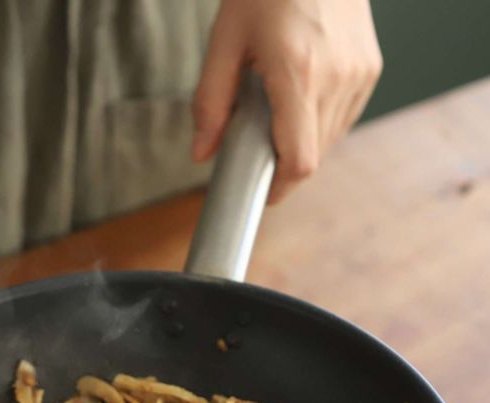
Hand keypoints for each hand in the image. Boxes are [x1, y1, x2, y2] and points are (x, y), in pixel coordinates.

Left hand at [192, 0, 382, 203]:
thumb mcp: (225, 39)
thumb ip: (211, 101)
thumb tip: (203, 152)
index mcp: (299, 72)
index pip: (300, 159)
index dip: (280, 187)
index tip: (261, 193)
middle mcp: (338, 76)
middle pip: (314, 155)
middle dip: (282, 163)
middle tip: (256, 145)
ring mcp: (360, 72)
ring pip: (330, 139)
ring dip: (301, 142)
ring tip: (275, 112)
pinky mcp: (370, 67)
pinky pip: (344, 118)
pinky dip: (319, 123)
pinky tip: (298, 99)